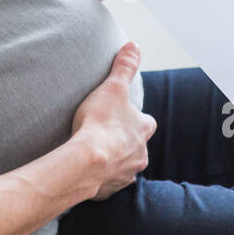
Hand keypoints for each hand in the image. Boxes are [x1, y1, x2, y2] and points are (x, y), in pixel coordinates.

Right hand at [72, 42, 156, 200]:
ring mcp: (126, 173)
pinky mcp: (109, 189)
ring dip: (114, 160)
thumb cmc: (101, 123)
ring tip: (96, 154)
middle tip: (107, 134)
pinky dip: (100, 177)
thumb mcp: (113, 87)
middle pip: (137, 146)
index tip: (127, 114)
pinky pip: (107, 183)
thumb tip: (134, 45)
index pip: (147, 122)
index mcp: (142, 130)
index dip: (138, 118)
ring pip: (124, 165)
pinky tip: (88, 170)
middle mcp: (140, 154)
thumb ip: (125, 67)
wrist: (86, 161)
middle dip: (126, 142)